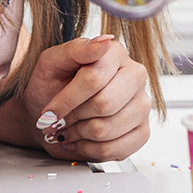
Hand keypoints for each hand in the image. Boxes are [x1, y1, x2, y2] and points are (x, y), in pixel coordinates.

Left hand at [19, 35, 151, 162]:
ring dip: (79, 135)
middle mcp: (135, 76)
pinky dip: (91, 150)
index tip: (49, 111)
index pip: (94, 79)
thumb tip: (103, 42)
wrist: (50, 114)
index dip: (67, 100)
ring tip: (70, 128)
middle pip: (104, 105)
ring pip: (108, 130)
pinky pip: (117, 150)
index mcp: (115, 53)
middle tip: (59, 120)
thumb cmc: (51, 86)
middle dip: (74, 117)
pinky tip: (83, 140)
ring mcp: (142, 104)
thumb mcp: (52, 62)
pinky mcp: (142, 131)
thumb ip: (76, 49)